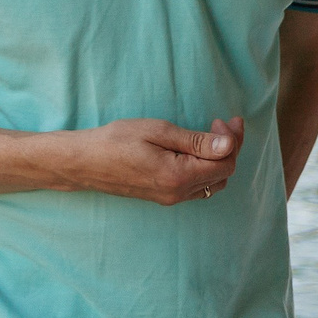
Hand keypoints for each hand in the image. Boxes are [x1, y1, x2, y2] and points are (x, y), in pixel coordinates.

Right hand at [62, 116, 241, 203]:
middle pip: (223, 175)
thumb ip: (195, 140)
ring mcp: (170, 198)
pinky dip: (205, 169)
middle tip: (220, 123)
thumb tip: (229, 145)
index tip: (225, 119)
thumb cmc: (116, 141)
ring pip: (212, 184)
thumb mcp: (157, 131)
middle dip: (229, 148)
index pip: (225, 163)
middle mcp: (178, 193)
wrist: (84, 162)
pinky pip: (197, 187)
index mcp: (179, 176)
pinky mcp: (163, 196)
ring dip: (218, 160)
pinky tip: (195, 152)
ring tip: (211, 136)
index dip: (232, 140)